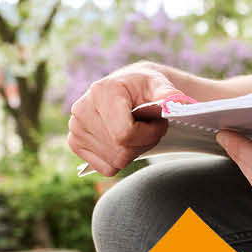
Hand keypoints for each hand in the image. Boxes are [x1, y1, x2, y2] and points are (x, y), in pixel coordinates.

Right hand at [66, 63, 192, 175]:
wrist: (124, 87)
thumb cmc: (142, 86)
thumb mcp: (158, 84)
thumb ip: (169, 95)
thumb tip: (176, 103)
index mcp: (101, 92)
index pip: (124, 134)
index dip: (149, 134)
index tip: (159, 123)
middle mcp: (82, 110)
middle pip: (121, 150)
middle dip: (144, 143)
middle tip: (150, 126)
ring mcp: (75, 128)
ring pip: (116, 161)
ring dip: (134, 151)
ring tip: (136, 130)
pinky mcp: (75, 143)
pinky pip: (107, 167)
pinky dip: (120, 158)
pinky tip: (122, 139)